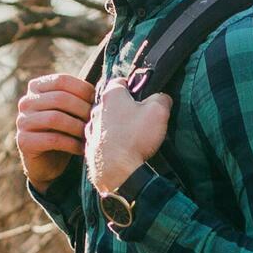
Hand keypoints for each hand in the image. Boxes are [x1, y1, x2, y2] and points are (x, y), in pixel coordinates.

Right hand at [14, 72, 93, 189]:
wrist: (49, 163)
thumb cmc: (65, 131)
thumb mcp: (72, 110)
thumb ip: (80, 96)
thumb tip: (111, 84)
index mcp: (37, 87)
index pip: (62, 80)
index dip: (83, 90)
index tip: (97, 102)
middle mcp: (26, 102)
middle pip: (59, 98)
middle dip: (82, 110)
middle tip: (97, 121)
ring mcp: (22, 121)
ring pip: (55, 118)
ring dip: (78, 127)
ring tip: (90, 134)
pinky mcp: (23, 141)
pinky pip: (52, 139)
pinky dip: (71, 144)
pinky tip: (81, 148)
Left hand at [84, 77, 170, 196]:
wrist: (117, 171)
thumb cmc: (136, 138)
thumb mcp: (158, 111)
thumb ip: (161, 98)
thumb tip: (162, 97)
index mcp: (112, 95)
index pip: (120, 81)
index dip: (133, 86)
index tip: (142, 96)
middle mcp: (97, 109)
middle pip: (113, 103)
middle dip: (125, 108)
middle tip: (140, 118)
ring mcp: (91, 129)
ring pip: (106, 122)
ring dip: (116, 126)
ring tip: (131, 137)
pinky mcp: (90, 147)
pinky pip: (102, 140)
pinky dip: (110, 143)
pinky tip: (122, 150)